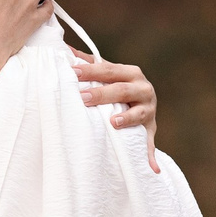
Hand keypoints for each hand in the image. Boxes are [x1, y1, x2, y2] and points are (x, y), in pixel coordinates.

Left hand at [72, 50, 160, 171]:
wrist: (144, 106)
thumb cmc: (118, 87)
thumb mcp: (108, 75)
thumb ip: (89, 62)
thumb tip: (63, 48)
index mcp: (131, 73)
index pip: (109, 70)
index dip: (91, 71)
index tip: (73, 72)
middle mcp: (143, 89)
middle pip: (122, 90)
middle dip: (103, 93)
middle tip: (83, 97)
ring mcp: (149, 110)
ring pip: (139, 113)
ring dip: (128, 118)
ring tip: (113, 122)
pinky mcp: (150, 131)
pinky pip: (149, 144)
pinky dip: (150, 156)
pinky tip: (152, 168)